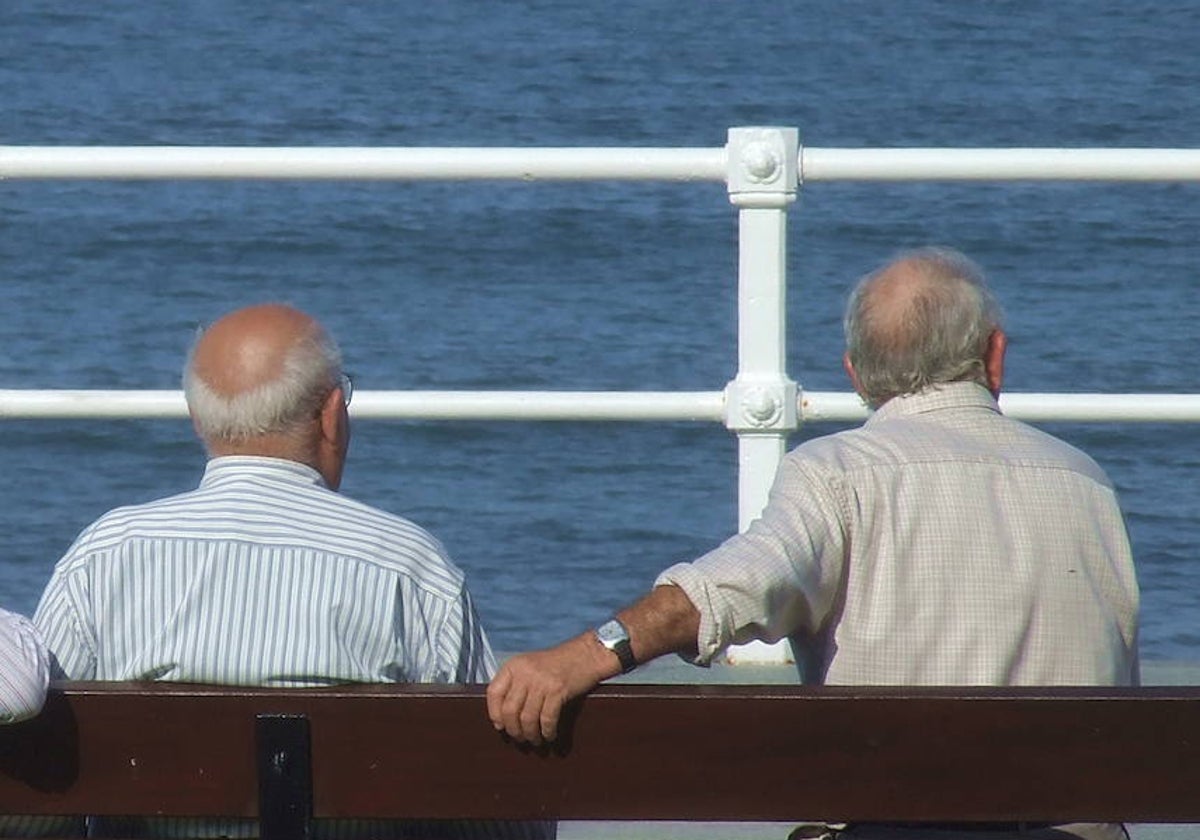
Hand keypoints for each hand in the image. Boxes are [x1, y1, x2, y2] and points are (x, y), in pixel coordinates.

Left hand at [486, 634, 613, 744]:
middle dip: (513, 730)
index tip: (500, 726)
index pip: (493, 693)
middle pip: (509, 710)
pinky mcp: (558, 690)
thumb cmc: (558, 663)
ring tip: (535, 740)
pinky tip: (549, 736)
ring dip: (530, 734)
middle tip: (520, 738)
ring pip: (527, 718)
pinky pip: (547, 719)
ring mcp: (541, 681)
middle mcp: (525, 672)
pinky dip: (547, 731)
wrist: (587, 654)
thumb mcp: (530, 666)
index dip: (494, 713)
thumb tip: (501, 718)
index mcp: (514, 665)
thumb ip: (515, 684)